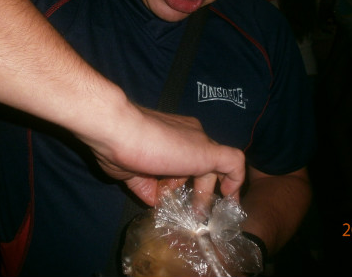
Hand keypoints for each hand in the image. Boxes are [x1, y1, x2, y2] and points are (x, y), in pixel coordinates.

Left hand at [88, 105, 244, 205]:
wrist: (117, 134)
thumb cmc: (165, 144)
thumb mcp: (207, 152)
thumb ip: (230, 162)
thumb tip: (235, 181)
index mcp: (198, 139)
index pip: (219, 162)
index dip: (226, 184)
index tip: (227, 205)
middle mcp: (178, 146)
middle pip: (195, 174)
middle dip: (199, 195)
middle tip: (199, 217)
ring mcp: (155, 157)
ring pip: (170, 182)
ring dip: (175, 198)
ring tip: (177, 215)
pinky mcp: (133, 168)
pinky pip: (147, 187)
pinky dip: (153, 199)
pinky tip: (157, 210)